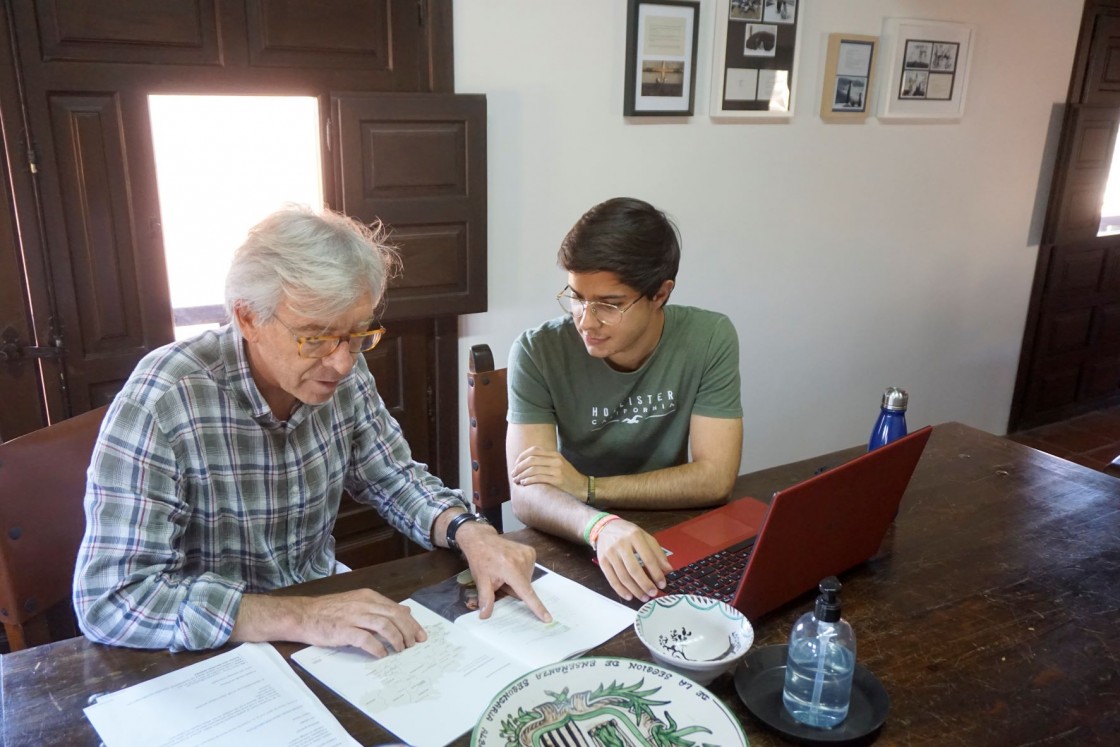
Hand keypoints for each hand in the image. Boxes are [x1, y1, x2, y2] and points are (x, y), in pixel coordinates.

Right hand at [234, 588, 425, 658]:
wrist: (303, 615)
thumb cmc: (330, 611)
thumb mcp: (358, 602)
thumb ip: (380, 607)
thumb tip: (404, 610)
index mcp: (368, 596)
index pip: (397, 608)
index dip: (411, 623)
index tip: (420, 635)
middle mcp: (363, 604)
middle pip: (394, 616)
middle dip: (409, 631)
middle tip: (415, 645)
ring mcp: (354, 616)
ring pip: (384, 626)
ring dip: (396, 639)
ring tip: (402, 650)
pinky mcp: (344, 630)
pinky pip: (366, 639)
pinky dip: (377, 648)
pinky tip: (382, 655)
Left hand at [456, 522, 551, 622]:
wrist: (482, 540)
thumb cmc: (481, 560)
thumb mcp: (481, 580)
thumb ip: (486, 598)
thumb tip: (485, 615)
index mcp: (511, 569)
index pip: (526, 592)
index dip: (536, 607)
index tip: (547, 618)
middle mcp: (523, 561)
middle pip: (525, 586)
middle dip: (515, 589)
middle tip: (500, 580)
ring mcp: (528, 554)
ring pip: (527, 579)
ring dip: (517, 580)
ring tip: (504, 570)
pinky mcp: (531, 551)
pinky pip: (529, 570)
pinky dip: (521, 572)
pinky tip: (510, 564)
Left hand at [510, 445, 586, 499]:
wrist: (584, 487)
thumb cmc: (569, 477)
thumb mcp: (559, 464)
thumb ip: (547, 461)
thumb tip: (528, 462)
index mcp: (555, 454)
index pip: (534, 450)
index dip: (522, 457)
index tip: (516, 464)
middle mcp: (555, 460)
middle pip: (531, 459)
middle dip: (519, 467)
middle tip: (513, 474)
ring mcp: (557, 470)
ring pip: (533, 469)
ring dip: (522, 475)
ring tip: (516, 480)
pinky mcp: (558, 480)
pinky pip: (539, 478)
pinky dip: (529, 480)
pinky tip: (524, 483)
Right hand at [594, 520, 671, 601]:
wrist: (604, 527)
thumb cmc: (627, 533)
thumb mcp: (645, 536)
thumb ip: (657, 552)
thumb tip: (668, 569)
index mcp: (635, 536)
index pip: (648, 558)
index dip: (656, 573)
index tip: (662, 584)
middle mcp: (621, 544)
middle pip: (634, 569)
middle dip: (645, 584)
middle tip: (653, 593)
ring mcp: (610, 553)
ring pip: (623, 576)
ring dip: (635, 590)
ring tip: (644, 597)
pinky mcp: (602, 561)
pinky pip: (612, 579)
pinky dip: (621, 590)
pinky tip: (629, 596)